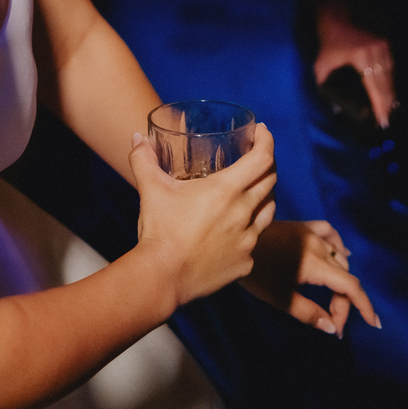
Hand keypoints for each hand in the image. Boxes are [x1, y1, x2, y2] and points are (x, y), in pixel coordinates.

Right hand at [130, 124, 276, 307]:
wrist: (163, 277)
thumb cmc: (159, 230)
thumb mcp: (150, 188)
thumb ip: (143, 159)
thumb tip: (136, 138)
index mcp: (226, 190)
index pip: (261, 158)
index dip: (267, 141)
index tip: (262, 132)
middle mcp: (243, 213)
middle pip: (270, 182)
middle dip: (268, 164)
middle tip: (257, 157)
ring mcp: (247, 241)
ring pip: (269, 212)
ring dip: (265, 196)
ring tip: (253, 191)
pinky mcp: (245, 263)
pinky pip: (254, 242)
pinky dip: (249, 231)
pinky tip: (235, 229)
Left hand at [244, 219, 380, 336]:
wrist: (233, 237)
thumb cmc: (253, 271)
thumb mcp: (278, 297)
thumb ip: (308, 313)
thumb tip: (332, 328)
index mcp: (313, 263)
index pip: (350, 286)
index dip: (364, 306)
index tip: (372, 324)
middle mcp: (317, 245)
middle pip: (344, 276)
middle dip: (343, 302)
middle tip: (332, 322)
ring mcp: (310, 232)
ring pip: (339, 257)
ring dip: (341, 280)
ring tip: (334, 299)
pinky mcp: (301, 226)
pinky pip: (329, 234)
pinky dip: (338, 246)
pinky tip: (339, 253)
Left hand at [314, 11, 397, 128]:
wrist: (335, 17)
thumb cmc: (327, 42)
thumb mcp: (322, 65)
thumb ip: (325, 84)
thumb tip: (330, 102)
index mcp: (362, 58)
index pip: (374, 87)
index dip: (379, 105)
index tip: (381, 121)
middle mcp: (376, 52)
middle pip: (385, 84)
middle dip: (386, 104)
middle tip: (386, 121)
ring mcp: (382, 46)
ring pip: (390, 76)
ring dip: (389, 94)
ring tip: (388, 110)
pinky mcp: (384, 44)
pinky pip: (390, 66)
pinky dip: (389, 81)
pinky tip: (388, 93)